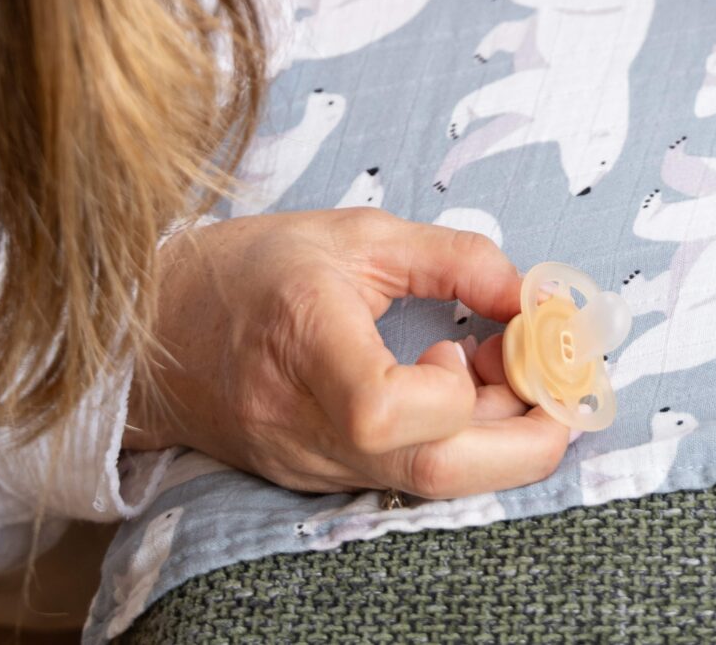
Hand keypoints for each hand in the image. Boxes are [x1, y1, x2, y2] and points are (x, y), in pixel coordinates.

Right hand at [127, 211, 570, 498]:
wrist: (153, 329)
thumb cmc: (253, 270)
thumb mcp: (358, 234)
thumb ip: (455, 258)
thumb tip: (535, 298)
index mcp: (303, 340)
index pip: (381, 409)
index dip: (452, 390)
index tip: (471, 346)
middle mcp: (301, 418)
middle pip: (426, 470)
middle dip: (521, 440)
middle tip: (562, 390)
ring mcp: (307, 460)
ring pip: (425, 481)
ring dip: (494, 435)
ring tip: (505, 368)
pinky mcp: (318, 478)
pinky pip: (403, 475)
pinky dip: (453, 441)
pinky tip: (461, 390)